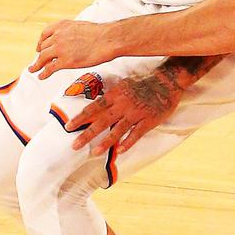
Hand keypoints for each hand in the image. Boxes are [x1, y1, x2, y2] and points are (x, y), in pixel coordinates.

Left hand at [31, 19, 119, 79]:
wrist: (107, 39)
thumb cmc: (100, 33)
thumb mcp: (81, 26)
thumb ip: (72, 32)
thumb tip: (71, 39)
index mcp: (62, 26)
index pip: (45, 34)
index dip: (40, 42)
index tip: (39, 47)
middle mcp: (58, 36)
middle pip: (43, 47)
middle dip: (40, 54)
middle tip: (39, 61)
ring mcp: (60, 49)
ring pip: (43, 58)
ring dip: (37, 65)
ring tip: (33, 70)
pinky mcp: (65, 61)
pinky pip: (49, 68)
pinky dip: (43, 73)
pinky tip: (41, 76)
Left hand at [63, 69, 183, 154]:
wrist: (167, 82)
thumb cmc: (143, 83)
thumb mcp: (123, 85)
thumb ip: (111, 96)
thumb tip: (96, 106)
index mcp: (115, 95)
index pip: (93, 107)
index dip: (80, 118)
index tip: (68, 127)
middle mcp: (123, 104)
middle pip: (101, 121)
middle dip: (87, 134)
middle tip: (74, 145)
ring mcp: (136, 113)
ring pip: (117, 130)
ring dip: (105, 142)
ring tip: (95, 152)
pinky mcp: (148, 120)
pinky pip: (136, 134)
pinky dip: (128, 143)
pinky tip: (119, 151)